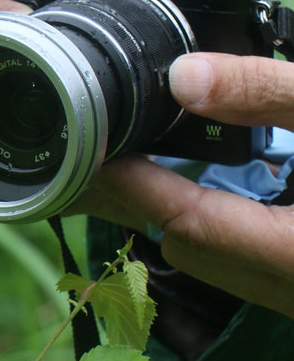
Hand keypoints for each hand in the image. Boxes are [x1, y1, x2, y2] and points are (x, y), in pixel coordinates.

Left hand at [73, 53, 293, 317]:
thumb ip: (267, 95)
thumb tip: (183, 76)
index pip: (187, 220)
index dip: (131, 184)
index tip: (87, 150)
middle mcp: (290, 284)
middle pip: (184, 246)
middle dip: (130, 201)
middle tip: (87, 155)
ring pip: (205, 257)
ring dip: (159, 213)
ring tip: (116, 167)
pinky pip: (231, 256)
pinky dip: (195, 219)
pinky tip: (184, 187)